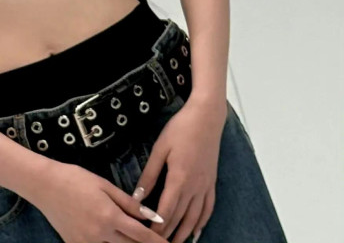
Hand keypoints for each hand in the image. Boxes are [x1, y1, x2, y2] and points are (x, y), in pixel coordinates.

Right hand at [29, 159, 171, 242]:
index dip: (158, 242)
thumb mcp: (104, 185)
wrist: (44, 185)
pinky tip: (113, 240)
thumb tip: (152, 215)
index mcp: (109, 217)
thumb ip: (128, 203)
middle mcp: (100, 235)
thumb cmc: (75, 178)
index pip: (141, 236)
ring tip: (136, 240)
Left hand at [132, 95, 226, 242]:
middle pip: (181, 217)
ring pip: (196, 217)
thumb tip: (137, 196)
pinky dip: (202, 222)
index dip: (157, 226)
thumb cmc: (180, 129)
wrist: (207, 117)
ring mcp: (205, 186)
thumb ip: (149, 173)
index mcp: (179, 178)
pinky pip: (208, 208)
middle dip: (169, 234)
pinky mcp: (212, 182)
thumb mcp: (160, 148)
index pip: (167, 211)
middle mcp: (195, 187)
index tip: (147, 236)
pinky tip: (197, 231)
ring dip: (185, 233)